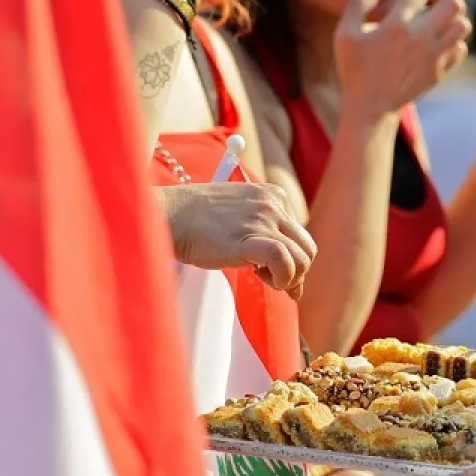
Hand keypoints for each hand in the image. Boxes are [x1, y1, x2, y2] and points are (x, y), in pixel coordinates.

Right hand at [159, 182, 316, 296]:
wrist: (168, 216)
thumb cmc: (196, 221)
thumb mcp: (237, 214)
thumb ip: (261, 229)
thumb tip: (286, 265)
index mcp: (272, 195)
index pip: (299, 234)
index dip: (290, 257)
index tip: (269, 267)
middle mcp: (272, 204)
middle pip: (307, 248)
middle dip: (296, 271)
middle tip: (272, 280)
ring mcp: (264, 221)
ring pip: (303, 259)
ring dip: (288, 278)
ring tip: (262, 277)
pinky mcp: (252, 239)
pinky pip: (286, 262)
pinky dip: (283, 279)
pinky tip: (265, 279)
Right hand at [334, 0, 470, 119]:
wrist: (370, 108)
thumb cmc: (355, 69)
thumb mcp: (345, 34)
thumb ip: (358, 3)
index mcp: (396, 26)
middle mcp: (420, 39)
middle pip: (453, 4)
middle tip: (429, 1)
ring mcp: (433, 58)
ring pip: (463, 26)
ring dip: (451, 19)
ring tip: (434, 20)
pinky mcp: (439, 72)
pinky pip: (460, 48)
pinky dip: (452, 42)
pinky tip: (435, 42)